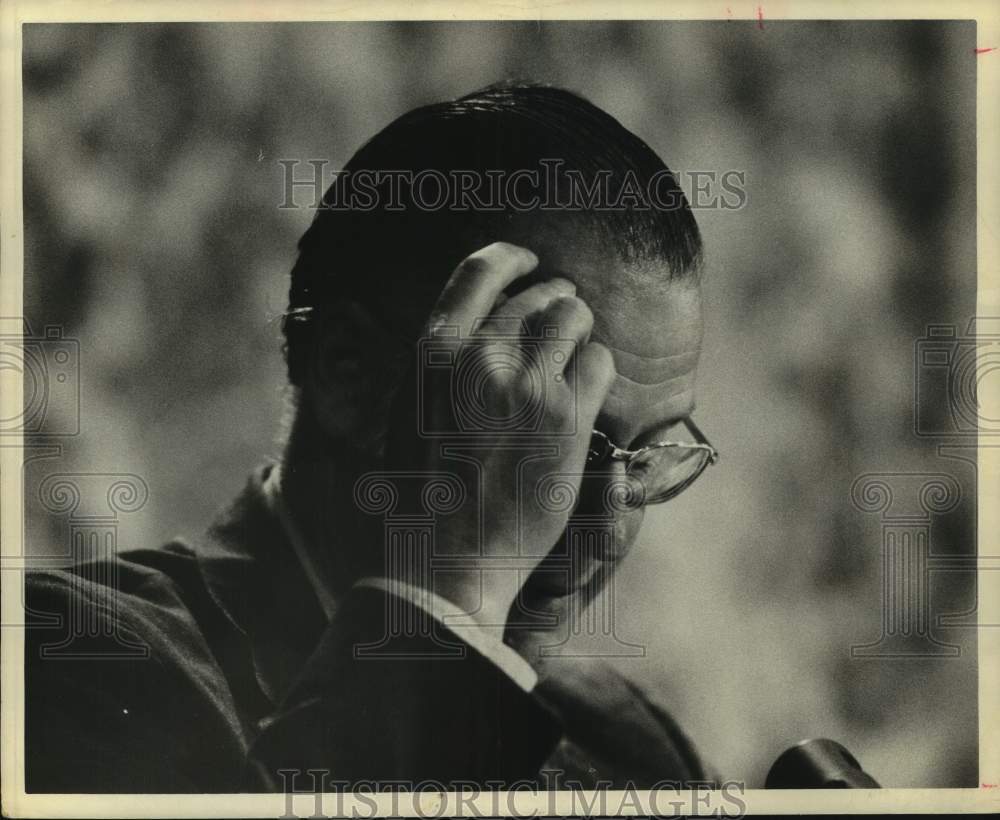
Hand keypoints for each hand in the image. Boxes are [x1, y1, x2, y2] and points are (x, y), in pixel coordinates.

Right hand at [384, 242, 614, 628]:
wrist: (449, 559)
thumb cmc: (423, 493)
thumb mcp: (410, 411)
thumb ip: (442, 364)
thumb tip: (476, 329)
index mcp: (434, 352)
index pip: (480, 270)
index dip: (512, 257)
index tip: (529, 261)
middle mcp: (481, 357)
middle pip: (537, 294)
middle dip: (555, 301)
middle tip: (561, 318)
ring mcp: (527, 385)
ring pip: (574, 319)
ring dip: (578, 330)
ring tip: (573, 354)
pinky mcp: (567, 418)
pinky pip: (599, 360)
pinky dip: (596, 369)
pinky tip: (583, 393)